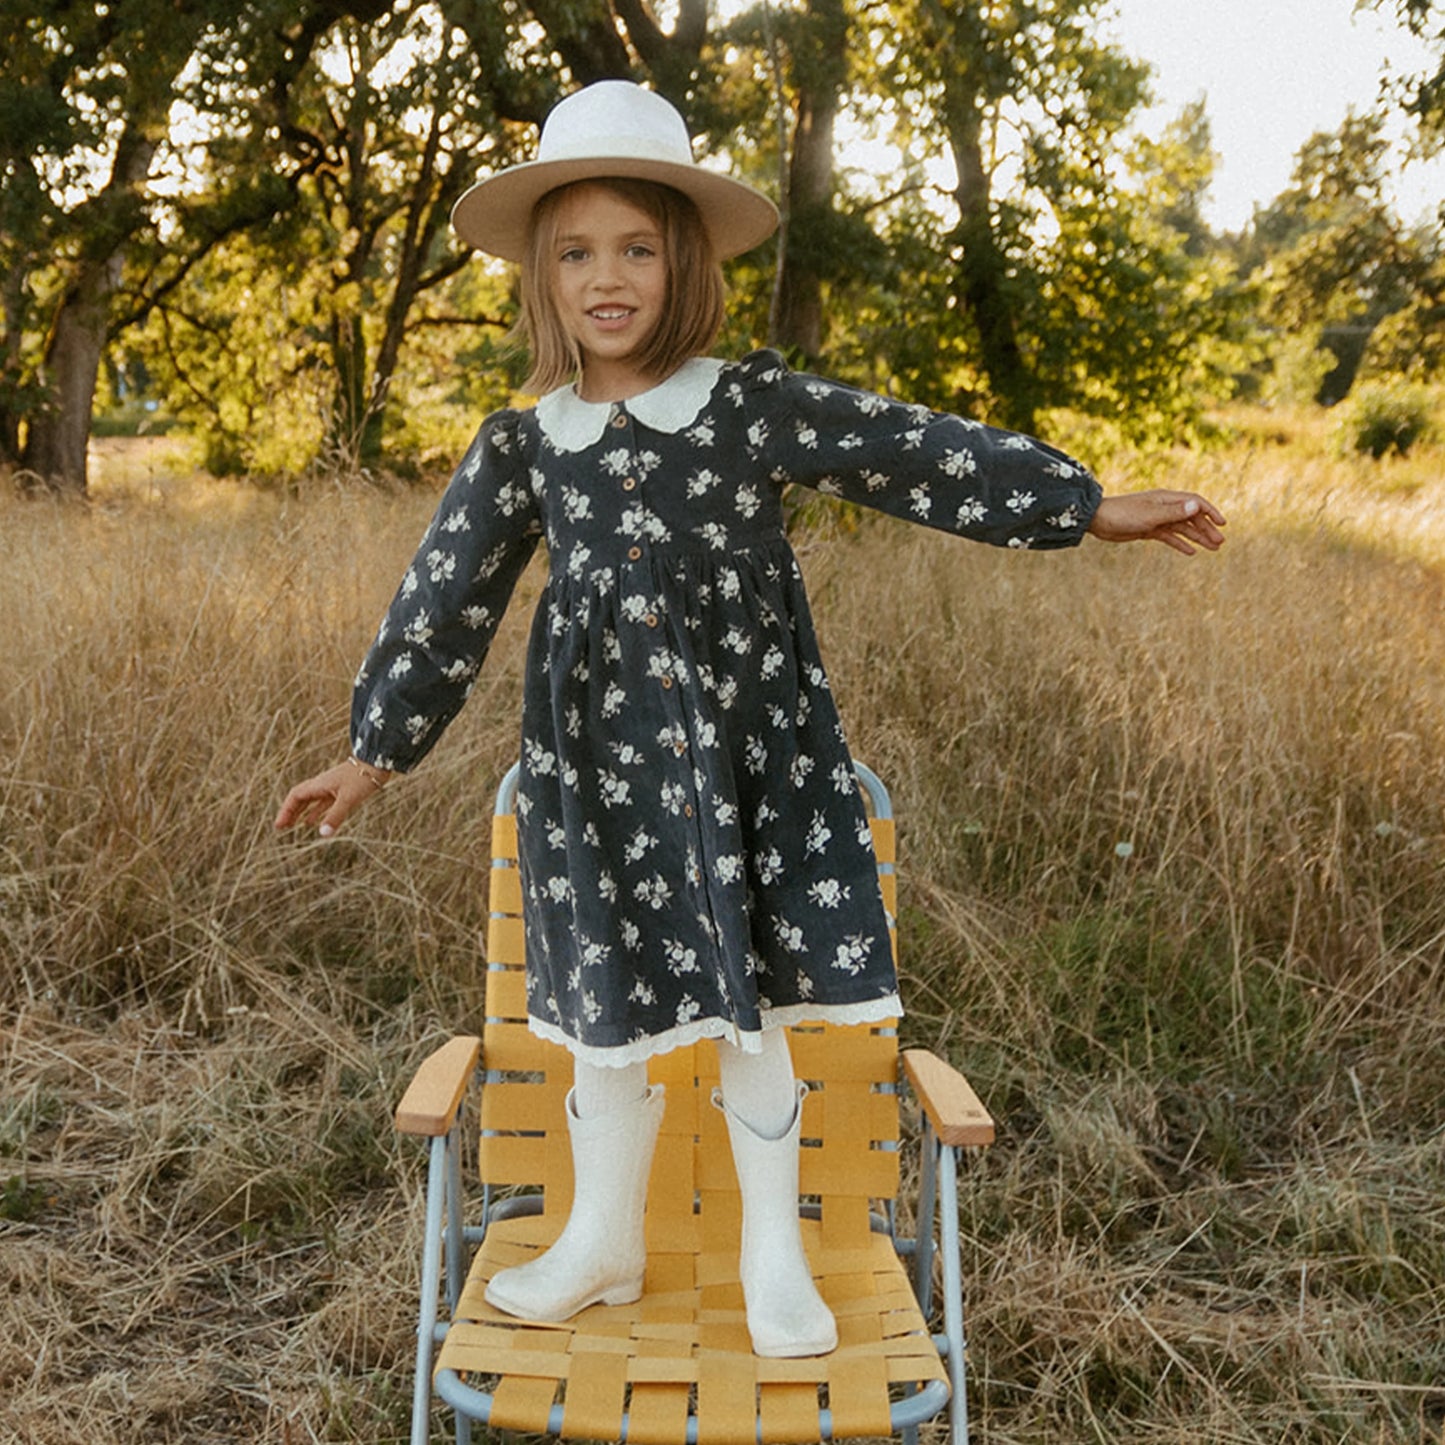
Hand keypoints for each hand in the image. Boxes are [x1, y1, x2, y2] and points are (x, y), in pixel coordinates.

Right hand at [275, 758, 393, 837]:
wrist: (378, 763)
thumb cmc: (362, 777)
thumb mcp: (348, 799)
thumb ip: (335, 816)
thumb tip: (323, 834)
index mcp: (319, 785)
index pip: (295, 796)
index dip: (286, 810)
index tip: (279, 825)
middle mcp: (322, 785)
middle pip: (300, 798)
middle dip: (289, 812)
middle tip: (282, 827)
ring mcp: (332, 787)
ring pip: (311, 801)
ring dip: (301, 812)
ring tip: (293, 826)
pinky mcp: (342, 790)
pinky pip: (324, 802)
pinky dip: (316, 812)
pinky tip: (315, 822)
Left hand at [1087, 491, 1226, 554]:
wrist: (1098, 520)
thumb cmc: (1123, 514)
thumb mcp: (1150, 515)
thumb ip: (1174, 512)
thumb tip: (1196, 506)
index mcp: (1167, 499)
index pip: (1195, 503)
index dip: (1210, 512)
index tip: (1222, 525)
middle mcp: (1164, 507)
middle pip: (1191, 517)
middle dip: (1207, 529)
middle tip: (1220, 543)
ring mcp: (1156, 519)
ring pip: (1182, 529)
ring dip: (1197, 538)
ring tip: (1212, 549)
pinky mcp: (1148, 530)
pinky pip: (1169, 537)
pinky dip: (1180, 543)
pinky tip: (1191, 552)